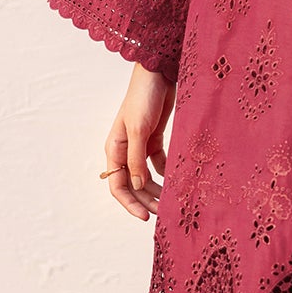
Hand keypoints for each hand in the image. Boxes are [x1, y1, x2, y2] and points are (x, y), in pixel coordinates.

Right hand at [102, 61, 174, 221]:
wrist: (158, 74)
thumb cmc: (143, 98)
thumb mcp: (138, 129)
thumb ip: (136, 158)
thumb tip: (138, 185)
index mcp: (114, 149)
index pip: (117, 185)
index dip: (130, 203)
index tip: (145, 217)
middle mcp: (124, 150)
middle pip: (133, 184)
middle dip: (146, 200)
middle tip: (165, 213)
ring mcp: (139, 145)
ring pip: (146, 176)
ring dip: (156, 190)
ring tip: (172, 202)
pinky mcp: (154, 139)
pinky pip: (158, 163)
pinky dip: (166, 173)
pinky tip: (177, 180)